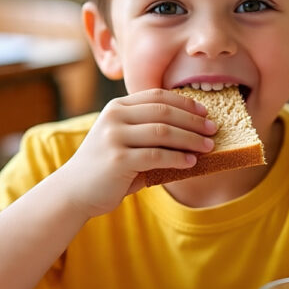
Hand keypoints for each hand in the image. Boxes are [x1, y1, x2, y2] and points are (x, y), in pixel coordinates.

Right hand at [60, 88, 215, 217]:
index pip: (157, 96)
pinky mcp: (118, 160)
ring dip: (191, 139)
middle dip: (193, 121)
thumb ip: (149, 132)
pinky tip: (191, 162)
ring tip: (208, 146)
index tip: (205, 112)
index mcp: (117, 107)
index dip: (185, 103)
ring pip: (163, 132)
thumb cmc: (107, 167)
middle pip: (164, 112)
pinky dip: (178, 158)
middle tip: (213, 129)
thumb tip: (193, 131)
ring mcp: (114, 138)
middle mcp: (114, 118)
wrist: (74, 191)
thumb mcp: (124, 140)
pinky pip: (156, 156)